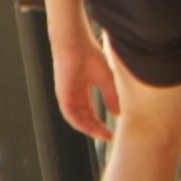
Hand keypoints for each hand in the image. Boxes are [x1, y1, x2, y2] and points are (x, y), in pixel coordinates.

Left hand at [52, 20, 117, 143]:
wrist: (76, 44)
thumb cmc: (89, 55)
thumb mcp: (106, 79)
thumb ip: (111, 96)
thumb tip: (117, 113)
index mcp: (82, 91)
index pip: (91, 112)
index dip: (100, 123)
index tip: (111, 131)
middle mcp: (73, 97)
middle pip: (84, 118)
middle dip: (96, 129)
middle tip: (108, 136)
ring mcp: (67, 97)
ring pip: (76, 119)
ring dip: (88, 128)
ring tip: (101, 135)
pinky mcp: (63, 95)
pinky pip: (70, 115)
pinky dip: (79, 123)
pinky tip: (89, 128)